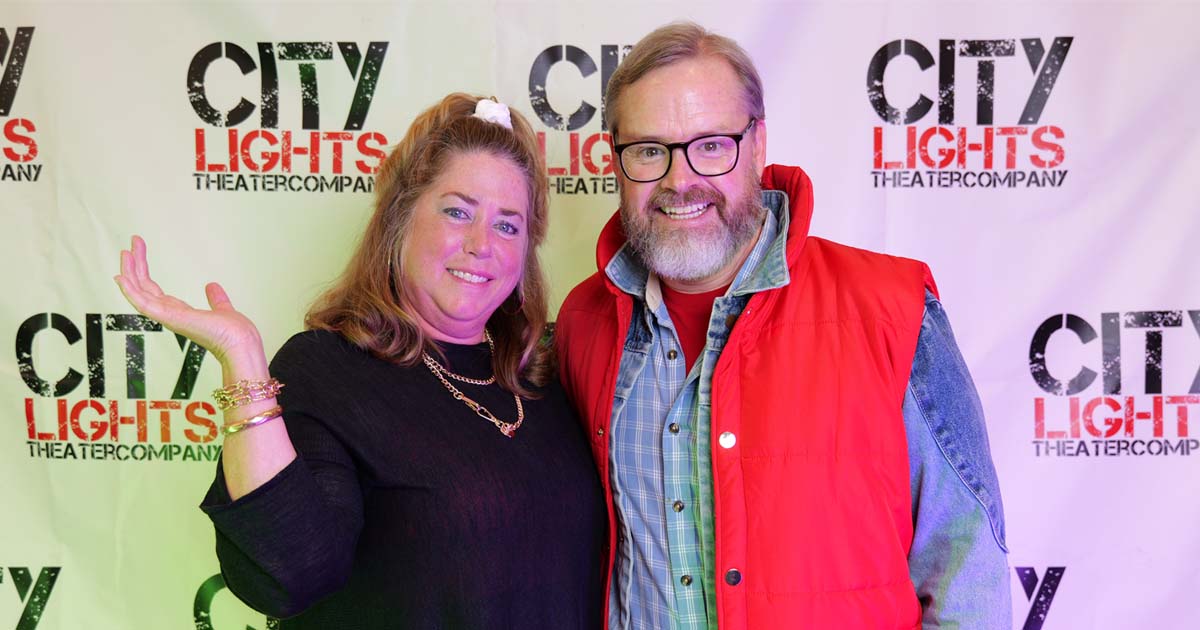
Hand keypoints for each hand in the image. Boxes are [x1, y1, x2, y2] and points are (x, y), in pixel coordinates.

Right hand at [115, 235, 264, 368]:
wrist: (241, 343)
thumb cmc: (234, 334)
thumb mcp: (222, 309)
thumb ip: (216, 299)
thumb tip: (212, 286)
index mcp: (180, 312)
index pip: (153, 289)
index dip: (143, 271)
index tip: (138, 250)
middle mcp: (170, 314)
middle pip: (144, 287)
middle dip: (136, 265)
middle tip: (132, 242)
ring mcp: (167, 317)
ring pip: (139, 293)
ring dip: (130, 272)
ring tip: (125, 252)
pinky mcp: (169, 318)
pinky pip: (142, 304)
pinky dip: (130, 291)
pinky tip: (121, 277)